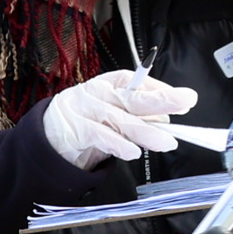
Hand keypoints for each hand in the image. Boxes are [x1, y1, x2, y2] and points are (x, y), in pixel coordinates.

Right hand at [42, 71, 190, 170]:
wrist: (47, 137)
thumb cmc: (87, 121)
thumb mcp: (113, 112)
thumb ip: (137, 114)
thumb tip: (166, 119)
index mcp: (109, 83)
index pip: (137, 81)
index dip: (161, 89)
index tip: (184, 98)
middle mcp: (97, 93)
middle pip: (132, 97)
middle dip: (162, 100)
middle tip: (185, 103)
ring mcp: (84, 110)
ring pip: (120, 119)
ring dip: (146, 132)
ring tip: (166, 142)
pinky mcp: (74, 131)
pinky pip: (100, 136)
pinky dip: (119, 144)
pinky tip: (132, 152)